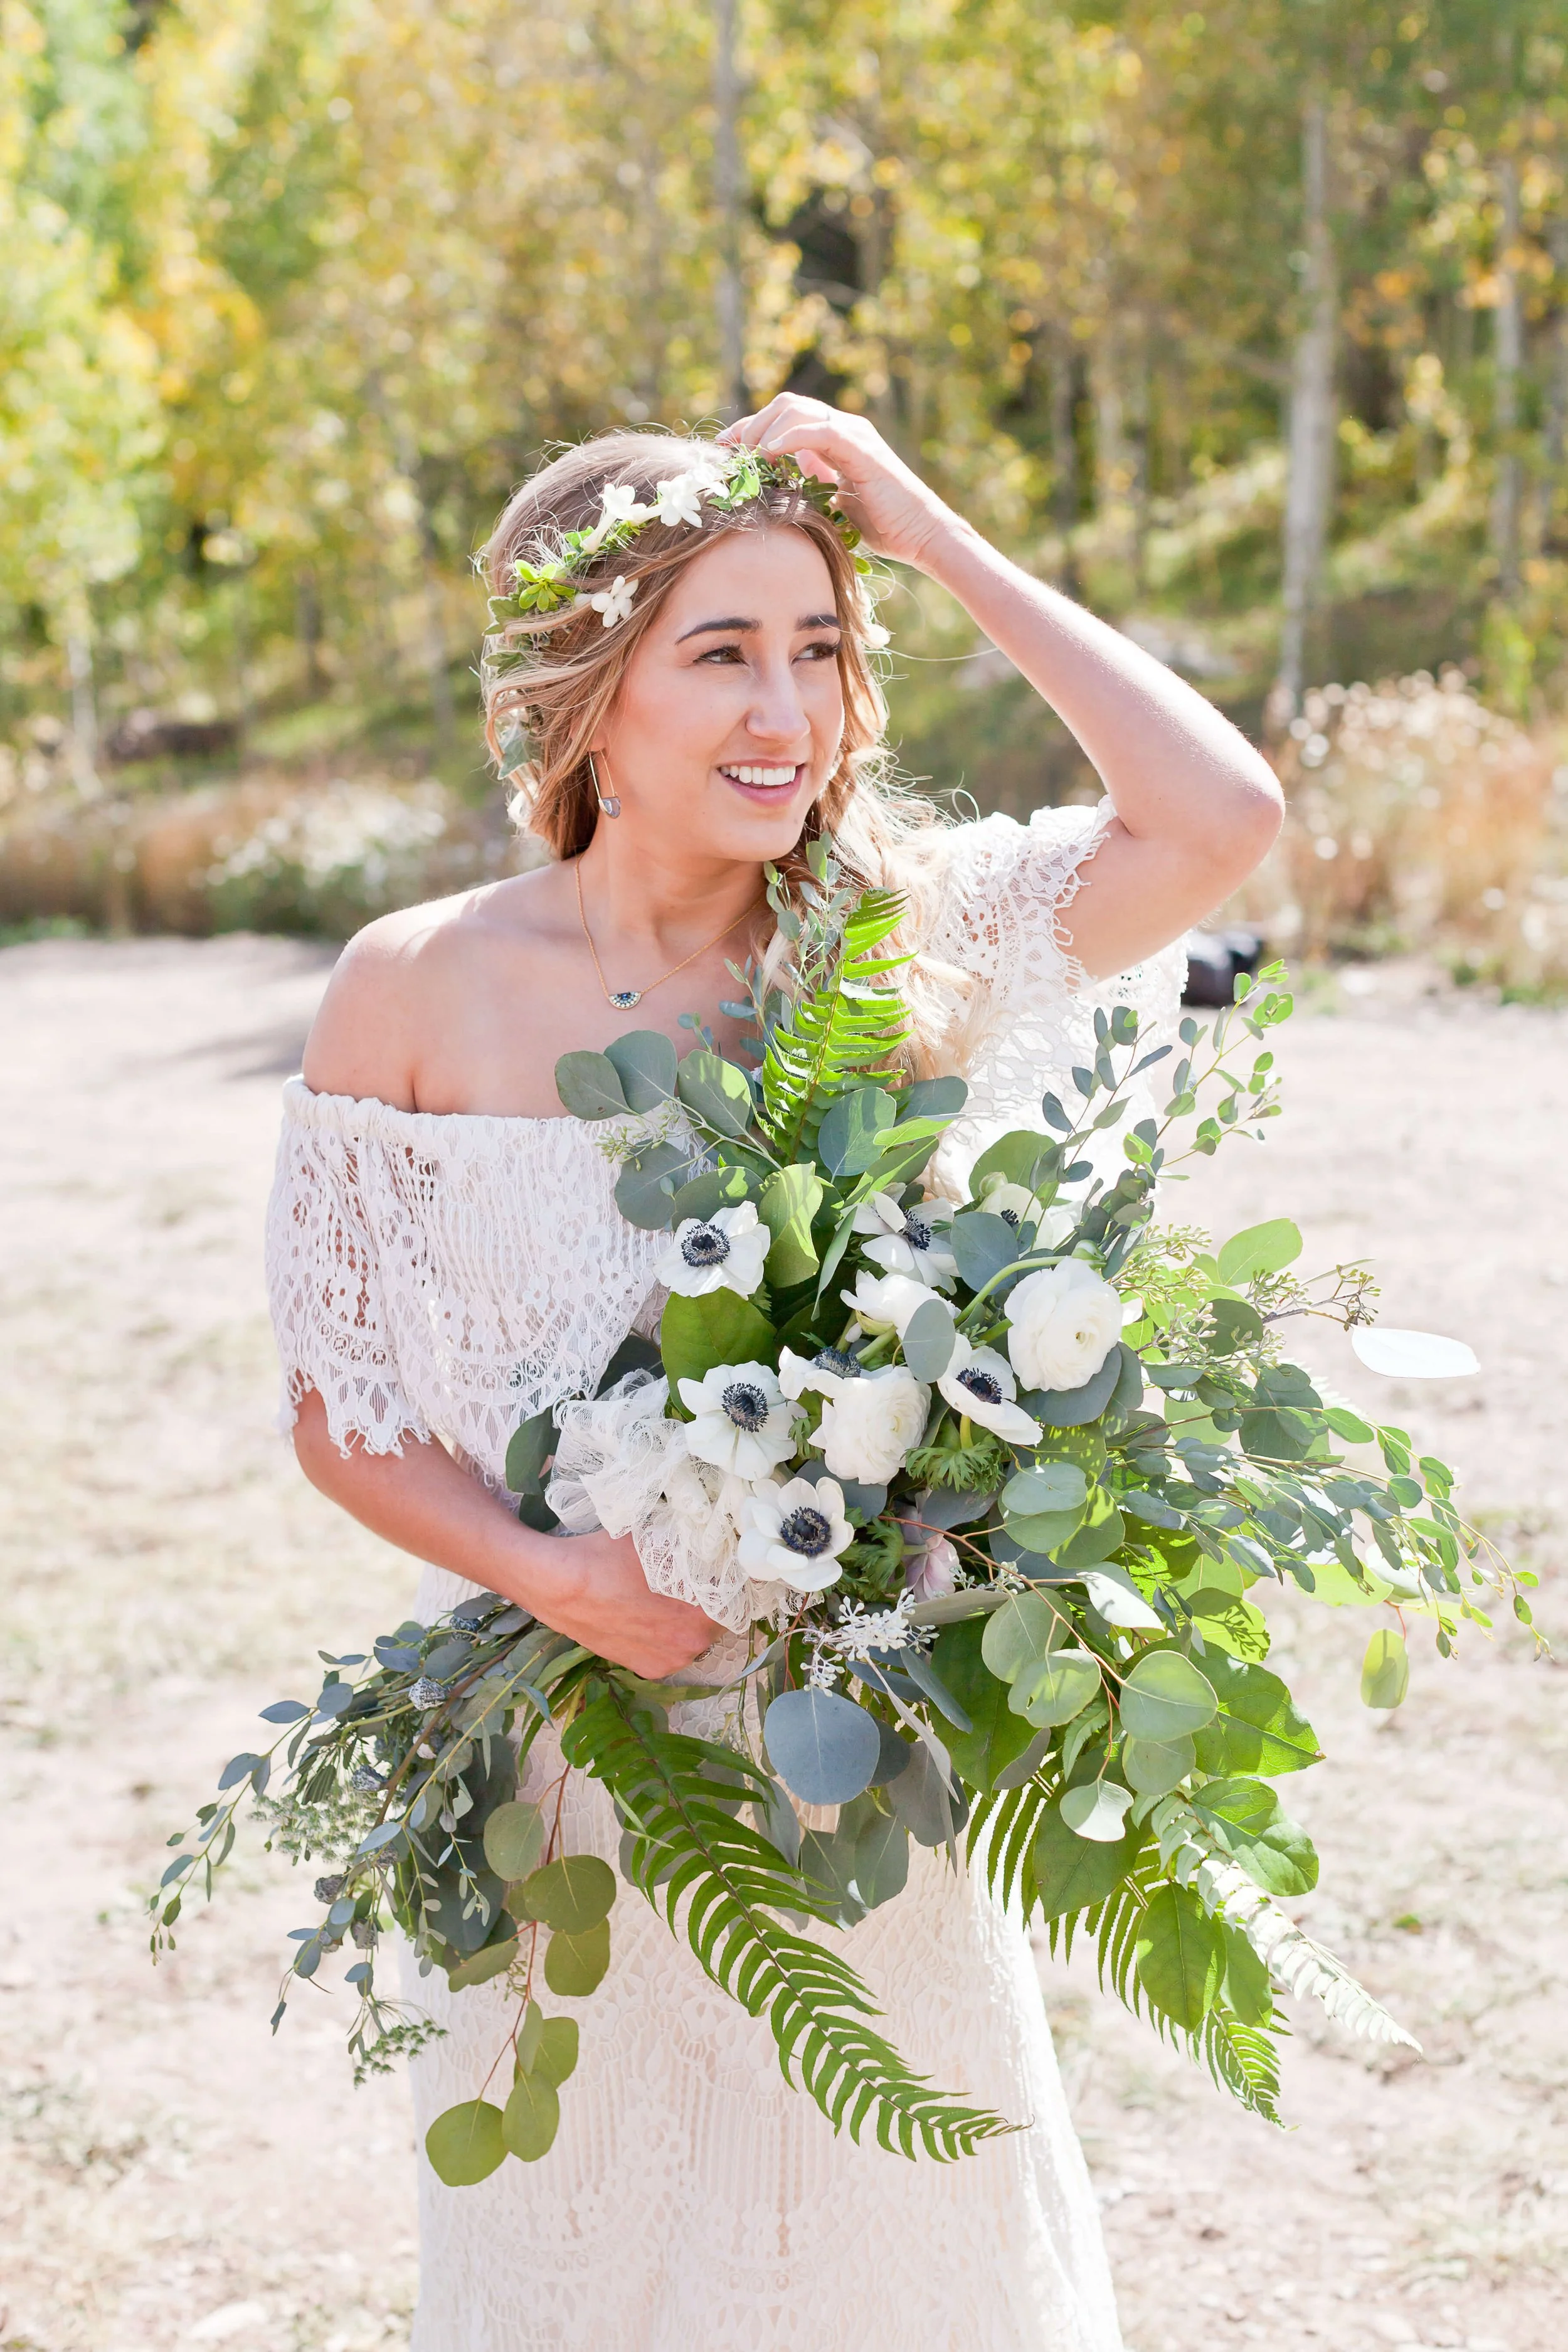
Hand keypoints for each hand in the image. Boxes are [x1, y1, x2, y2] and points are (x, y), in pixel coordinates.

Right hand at [535, 1528, 723, 1679]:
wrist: (559, 1586)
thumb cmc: (609, 1557)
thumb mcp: (658, 1540)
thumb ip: (691, 1547)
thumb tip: (715, 1539)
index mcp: (700, 1617)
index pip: (734, 1596)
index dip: (729, 1577)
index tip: (721, 1564)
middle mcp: (690, 1648)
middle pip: (717, 1618)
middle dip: (711, 1598)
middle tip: (695, 1577)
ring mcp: (667, 1662)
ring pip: (693, 1635)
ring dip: (689, 1618)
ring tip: (669, 1596)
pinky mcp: (646, 1669)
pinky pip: (670, 1648)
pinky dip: (667, 1634)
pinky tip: (651, 1614)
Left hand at [720, 394, 959, 571]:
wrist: (921, 534)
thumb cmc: (883, 527)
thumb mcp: (833, 503)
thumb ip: (812, 483)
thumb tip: (781, 479)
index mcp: (835, 438)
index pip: (784, 417)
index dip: (750, 429)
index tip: (724, 450)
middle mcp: (843, 428)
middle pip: (784, 405)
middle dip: (750, 424)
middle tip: (729, 453)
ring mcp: (853, 434)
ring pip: (796, 410)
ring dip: (764, 429)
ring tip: (746, 456)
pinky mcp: (861, 448)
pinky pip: (818, 430)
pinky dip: (789, 438)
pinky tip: (769, 455)